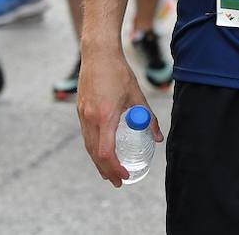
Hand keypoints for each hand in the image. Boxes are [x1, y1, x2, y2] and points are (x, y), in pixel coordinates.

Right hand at [77, 50, 160, 187]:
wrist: (97, 55)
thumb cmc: (119, 73)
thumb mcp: (137, 96)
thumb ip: (147, 117)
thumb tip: (158, 137)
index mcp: (105, 116)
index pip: (106, 152)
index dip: (114, 167)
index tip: (124, 176)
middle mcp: (91, 119)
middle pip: (95, 154)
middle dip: (106, 171)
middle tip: (118, 182)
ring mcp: (83, 116)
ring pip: (88, 146)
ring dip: (98, 162)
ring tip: (108, 174)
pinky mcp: (80, 111)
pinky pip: (86, 136)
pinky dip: (93, 149)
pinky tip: (101, 152)